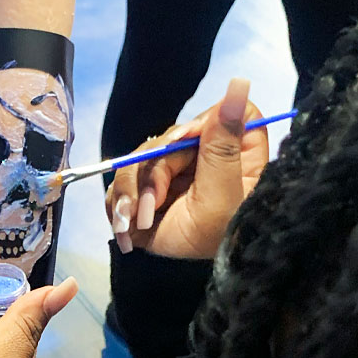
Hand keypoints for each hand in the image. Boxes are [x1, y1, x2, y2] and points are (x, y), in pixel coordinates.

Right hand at [106, 78, 268, 259]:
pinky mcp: (149, 190)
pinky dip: (118, 206)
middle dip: (150, 175)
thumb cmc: (228, 234)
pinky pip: (122, 185)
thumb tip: (239, 83)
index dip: (195, 128)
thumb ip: (223, 140)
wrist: (209, 273)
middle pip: (165, 140)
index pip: (215, 114)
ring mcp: (173, 170)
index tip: (179, 146)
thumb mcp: (225, 190)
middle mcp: (203, 151)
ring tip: (132, 223)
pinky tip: (126, 227)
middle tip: (148, 208)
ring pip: (137, 160)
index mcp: (233, 146)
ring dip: (129, 194)